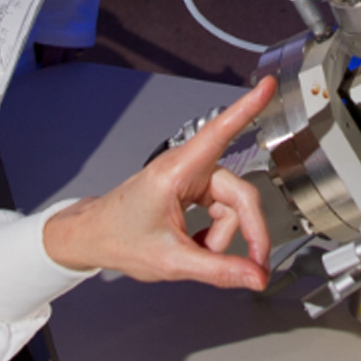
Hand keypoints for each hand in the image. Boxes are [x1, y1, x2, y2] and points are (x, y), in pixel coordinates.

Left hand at [42, 77, 276, 289]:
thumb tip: (254, 275)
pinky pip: (221, 210)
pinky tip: (197, 242)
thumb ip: (218, 270)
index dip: (247, 108)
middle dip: (247, 231)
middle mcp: (187, 168)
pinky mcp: (193, 188)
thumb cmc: (119, 237)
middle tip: (254, 264)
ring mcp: (191, 177)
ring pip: (231, 207)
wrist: (94, 236)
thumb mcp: (171, 261)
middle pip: (239, 195)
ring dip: (222, 236)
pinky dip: (214, 232)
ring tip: (197, 252)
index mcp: (177, 172)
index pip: (219, 132)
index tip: (266, 86)